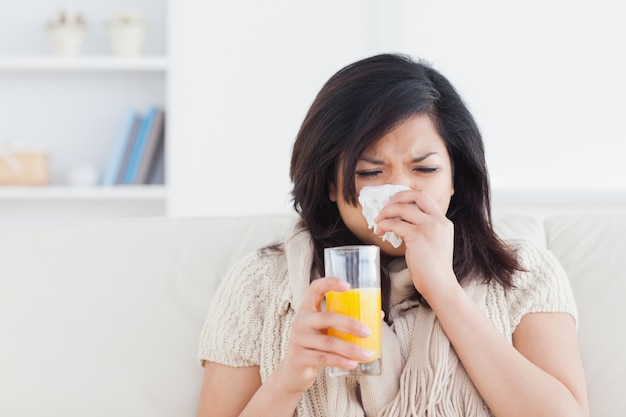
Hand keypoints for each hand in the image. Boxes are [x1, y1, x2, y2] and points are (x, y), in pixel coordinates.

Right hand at [274, 277, 373, 393]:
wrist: (294, 372)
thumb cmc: (315, 346)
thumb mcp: (325, 331)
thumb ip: (345, 323)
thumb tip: (378, 315)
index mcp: (307, 309)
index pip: (315, 289)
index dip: (330, 283)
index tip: (348, 286)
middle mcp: (300, 321)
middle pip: (327, 318)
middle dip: (350, 324)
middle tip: (367, 332)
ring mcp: (298, 339)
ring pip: (328, 342)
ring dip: (350, 348)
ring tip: (366, 354)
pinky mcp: (299, 357)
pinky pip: (324, 358)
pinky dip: (341, 361)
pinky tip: (353, 364)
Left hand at [374, 189, 457, 297]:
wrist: (440, 285)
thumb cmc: (433, 269)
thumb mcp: (435, 243)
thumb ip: (425, 230)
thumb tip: (402, 222)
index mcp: (443, 221)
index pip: (426, 197)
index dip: (408, 196)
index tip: (395, 203)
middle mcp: (438, 221)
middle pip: (416, 195)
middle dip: (397, 197)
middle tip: (385, 207)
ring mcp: (429, 227)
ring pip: (402, 209)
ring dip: (386, 212)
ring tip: (378, 222)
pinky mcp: (418, 236)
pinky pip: (395, 224)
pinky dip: (384, 225)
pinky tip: (380, 231)